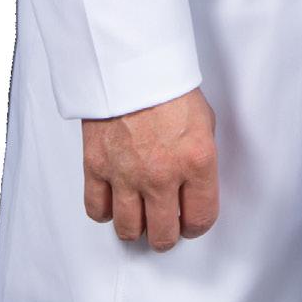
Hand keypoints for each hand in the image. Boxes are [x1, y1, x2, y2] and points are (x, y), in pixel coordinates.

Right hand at [82, 88, 218, 251]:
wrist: (131, 65)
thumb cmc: (169, 87)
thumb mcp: (205, 122)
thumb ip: (201, 159)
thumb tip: (196, 186)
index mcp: (196, 162)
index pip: (201, 219)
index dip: (197, 226)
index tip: (191, 222)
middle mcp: (162, 176)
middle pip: (163, 236)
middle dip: (167, 235)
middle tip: (165, 224)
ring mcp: (126, 175)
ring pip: (128, 231)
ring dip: (136, 227)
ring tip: (140, 215)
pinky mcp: (96, 168)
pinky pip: (97, 210)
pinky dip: (105, 211)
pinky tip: (115, 200)